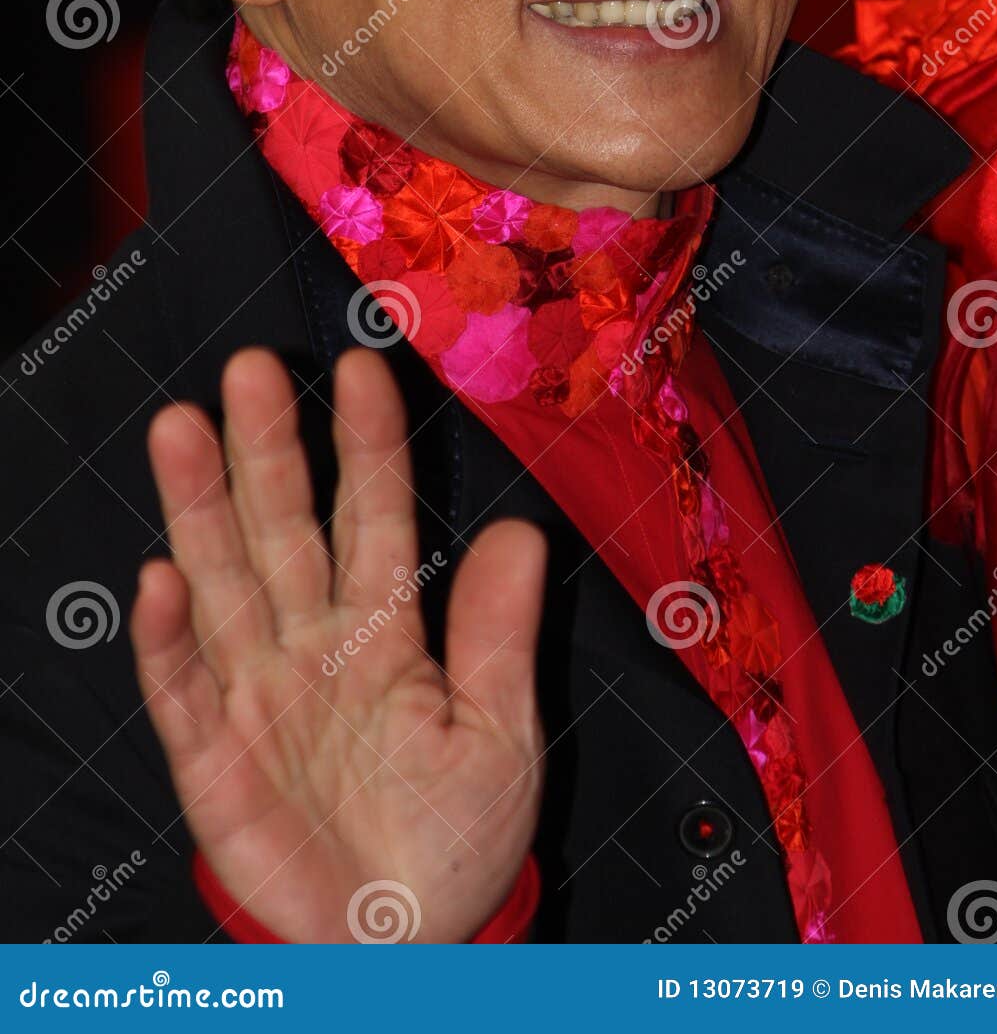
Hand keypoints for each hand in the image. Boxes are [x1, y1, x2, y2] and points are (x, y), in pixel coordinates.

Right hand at [131, 345, 546, 942]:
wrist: (403, 947)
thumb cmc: (454, 840)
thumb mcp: (501, 734)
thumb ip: (497, 635)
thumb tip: (521, 531)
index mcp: (384, 630)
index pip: (373, 517)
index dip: (368, 445)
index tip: (364, 367)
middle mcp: (312, 644)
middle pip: (283, 530)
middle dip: (268, 450)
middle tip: (251, 366)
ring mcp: (258, 696)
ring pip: (224, 585)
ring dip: (201, 510)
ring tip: (184, 428)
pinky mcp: (214, 761)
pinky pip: (184, 694)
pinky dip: (168, 640)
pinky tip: (160, 577)